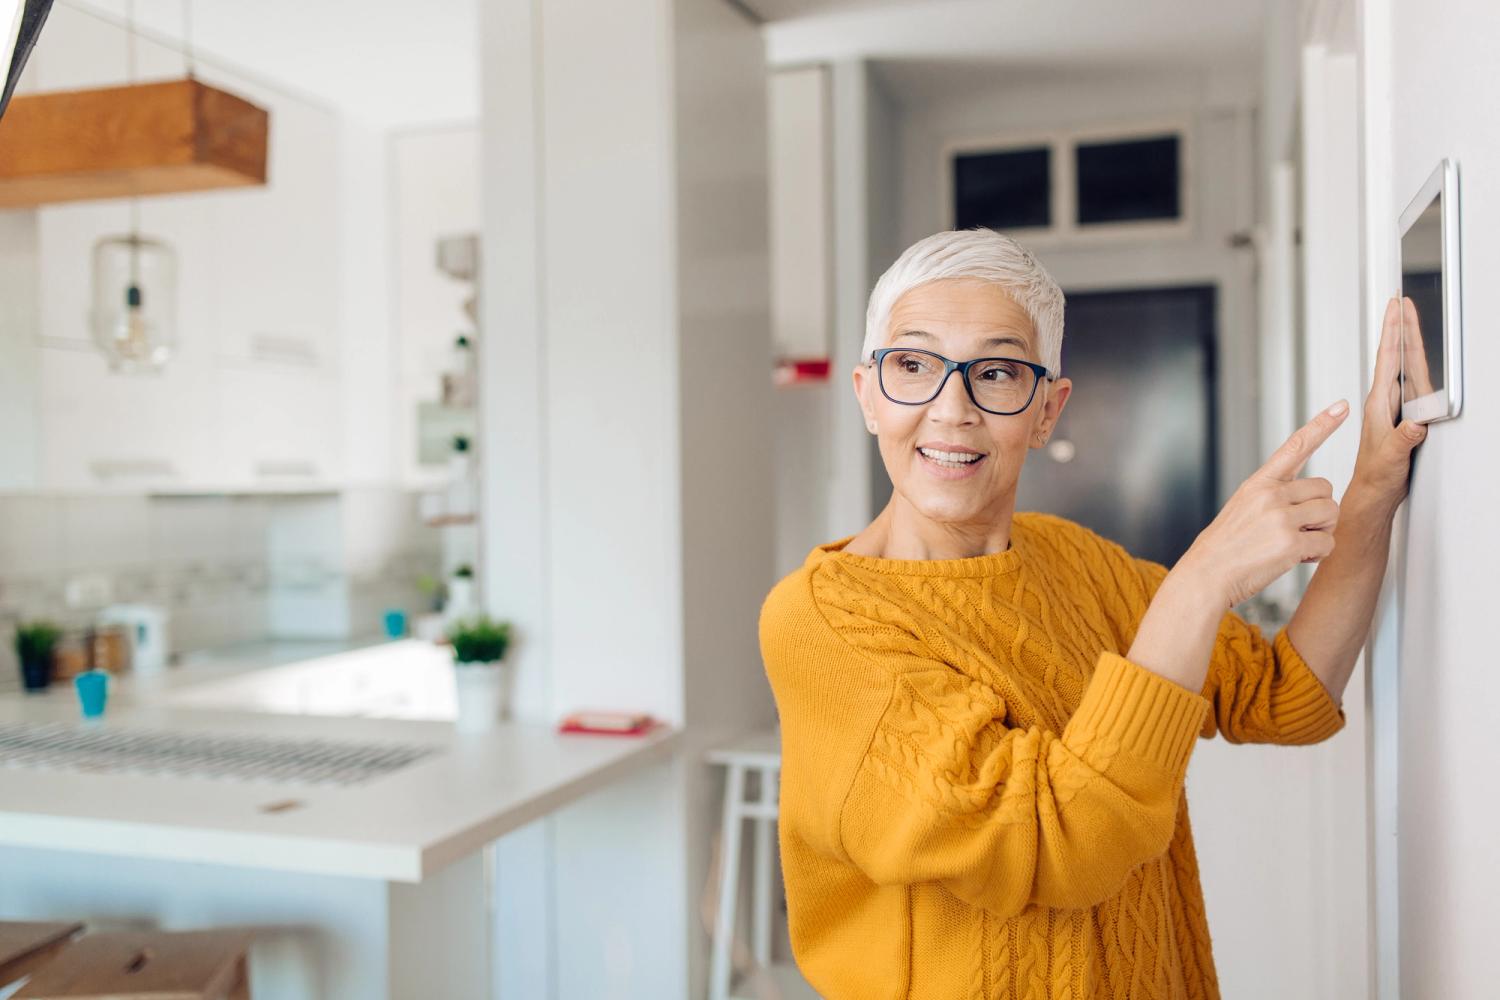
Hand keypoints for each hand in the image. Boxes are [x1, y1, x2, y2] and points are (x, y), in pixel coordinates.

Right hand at [1178, 400, 1350, 608]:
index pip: (1295, 446)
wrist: (1205, 576)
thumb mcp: (1243, 508)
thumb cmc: (1226, 547)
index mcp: (1259, 484)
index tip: (1342, 406)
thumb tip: (1312, 498)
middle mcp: (1270, 496)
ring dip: (1322, 532)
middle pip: (1326, 489)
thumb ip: (1274, 496)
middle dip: (1321, 511)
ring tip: (1296, 544)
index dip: (1322, 425)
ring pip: (1331, 514)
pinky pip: (1327, 544)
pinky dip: (1317, 555)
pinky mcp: (1290, 544)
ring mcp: (1280, 519)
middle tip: (1300, 530)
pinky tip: (1296, 559)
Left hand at [1353, 296, 1428, 504]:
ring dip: (1405, 341)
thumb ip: (1404, 440)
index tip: (1395, 307)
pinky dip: (1413, 363)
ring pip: (1402, 366)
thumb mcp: (1392, 458)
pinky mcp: (1401, 416)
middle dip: (1398, 327)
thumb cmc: (1377, 476)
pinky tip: (1414, 356)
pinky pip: (1409, 382)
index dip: (1393, 331)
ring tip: (1406, 317)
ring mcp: (1392, 407)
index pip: (1388, 359)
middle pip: (1394, 355)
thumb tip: (1416, 424)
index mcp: (1379, 404)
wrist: (1372, 492)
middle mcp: (1384, 401)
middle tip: (1399, 300)